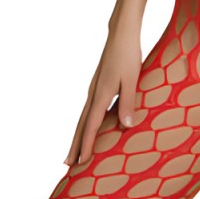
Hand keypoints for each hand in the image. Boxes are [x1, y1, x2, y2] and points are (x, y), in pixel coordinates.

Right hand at [65, 28, 142, 168]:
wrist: (122, 34)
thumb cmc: (128, 54)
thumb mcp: (132, 80)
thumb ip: (128, 103)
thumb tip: (125, 126)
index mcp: (101, 95)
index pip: (91, 126)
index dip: (86, 145)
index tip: (81, 162)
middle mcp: (93, 94)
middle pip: (81, 125)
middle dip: (74, 145)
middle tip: (67, 164)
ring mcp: (94, 89)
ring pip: (83, 118)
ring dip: (78, 136)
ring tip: (73, 151)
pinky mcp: (98, 85)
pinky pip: (89, 110)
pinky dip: (85, 124)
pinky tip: (88, 127)